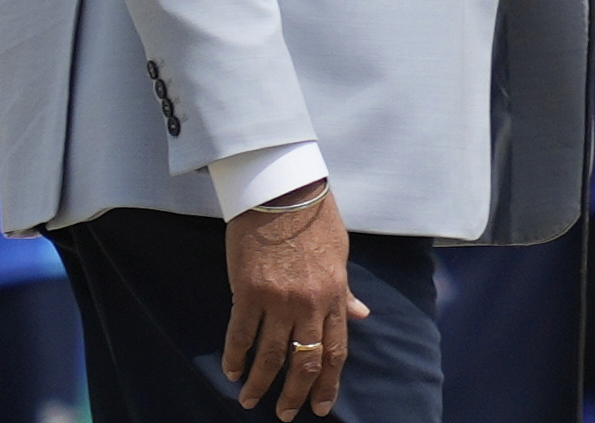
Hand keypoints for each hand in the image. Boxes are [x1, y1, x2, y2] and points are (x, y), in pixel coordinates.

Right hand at [224, 184, 368, 418]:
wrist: (284, 193)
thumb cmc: (315, 220)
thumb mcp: (340, 255)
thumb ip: (346, 291)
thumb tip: (362, 314)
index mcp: (335, 294)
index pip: (335, 349)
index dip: (329, 382)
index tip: (322, 406)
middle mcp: (310, 303)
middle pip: (304, 361)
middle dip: (295, 394)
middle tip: (285, 415)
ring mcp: (279, 300)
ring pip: (271, 355)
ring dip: (261, 383)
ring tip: (250, 401)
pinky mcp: (249, 293)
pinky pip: (241, 334)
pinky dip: (235, 357)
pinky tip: (232, 372)